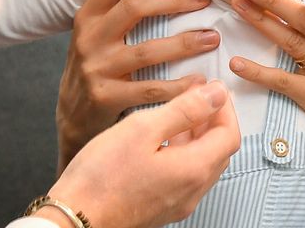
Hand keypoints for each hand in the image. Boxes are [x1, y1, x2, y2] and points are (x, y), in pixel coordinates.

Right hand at [47, 81, 239, 227]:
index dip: (225, 107)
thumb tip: (215, 94)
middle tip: (198, 96)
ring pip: (202, 164)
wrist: (75, 218)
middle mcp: (191, 191)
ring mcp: (177, 203)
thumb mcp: (143, 128)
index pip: (229, 134)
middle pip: (219, 151)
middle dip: (214, 120)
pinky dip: (183, 152)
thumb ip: (184, 109)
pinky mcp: (161, 207)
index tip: (212, 88)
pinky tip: (161, 140)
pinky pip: (184, 176)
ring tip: (179, 112)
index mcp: (193, 170)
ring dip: (198, 136)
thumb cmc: (101, 177)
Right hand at [56, 0, 219, 168]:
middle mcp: (89, 38)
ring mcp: (97, 68)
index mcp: (88, 15)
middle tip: (204, 1)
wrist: (72, 116)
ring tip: (212, 38)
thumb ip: (120, 10)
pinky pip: (150, 89)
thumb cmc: (97, 66)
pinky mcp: (106, 97)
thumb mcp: (97, 33)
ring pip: (147, 50)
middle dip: (175, 0)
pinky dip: (179, 85)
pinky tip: (199, 81)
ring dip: (185, 43)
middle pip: (134, 7)